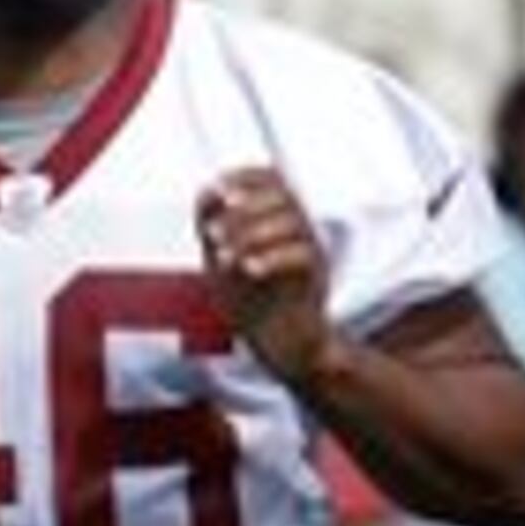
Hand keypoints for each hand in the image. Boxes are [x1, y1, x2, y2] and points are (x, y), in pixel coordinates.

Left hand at [195, 167, 332, 385]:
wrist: (280, 348)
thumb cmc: (252, 303)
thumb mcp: (221, 262)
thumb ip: (213, 227)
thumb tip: (206, 192)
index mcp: (278, 218)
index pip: (271, 179)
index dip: (245, 177)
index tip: (216, 188)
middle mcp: (300, 228)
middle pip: (283, 196)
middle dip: (244, 207)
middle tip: (212, 231)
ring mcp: (313, 250)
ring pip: (293, 222)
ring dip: (251, 234)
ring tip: (223, 258)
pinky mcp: (318, 277)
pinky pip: (301, 255)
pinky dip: (272, 258)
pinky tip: (248, 269)